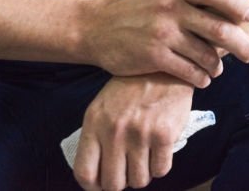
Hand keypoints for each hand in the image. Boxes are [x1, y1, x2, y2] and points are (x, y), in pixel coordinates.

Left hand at [73, 74, 193, 190]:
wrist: (163, 68)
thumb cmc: (131, 90)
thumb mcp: (103, 108)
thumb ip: (96, 138)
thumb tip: (97, 175)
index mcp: (94, 124)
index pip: (85, 173)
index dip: (94, 188)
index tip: (102, 185)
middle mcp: (114, 131)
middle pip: (113, 184)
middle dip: (121, 183)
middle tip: (127, 172)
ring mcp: (140, 134)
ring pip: (139, 181)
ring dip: (142, 175)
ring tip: (144, 158)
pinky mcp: (163, 135)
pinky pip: (161, 170)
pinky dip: (160, 166)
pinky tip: (159, 151)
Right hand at [82, 0, 248, 86]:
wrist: (94, 27)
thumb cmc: (133, 7)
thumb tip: (227, 1)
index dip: (237, 2)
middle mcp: (170, 9)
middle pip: (218, 28)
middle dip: (241, 44)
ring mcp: (162, 34)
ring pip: (206, 54)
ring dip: (218, 65)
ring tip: (218, 68)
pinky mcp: (153, 57)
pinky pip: (189, 71)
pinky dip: (201, 77)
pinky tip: (202, 78)